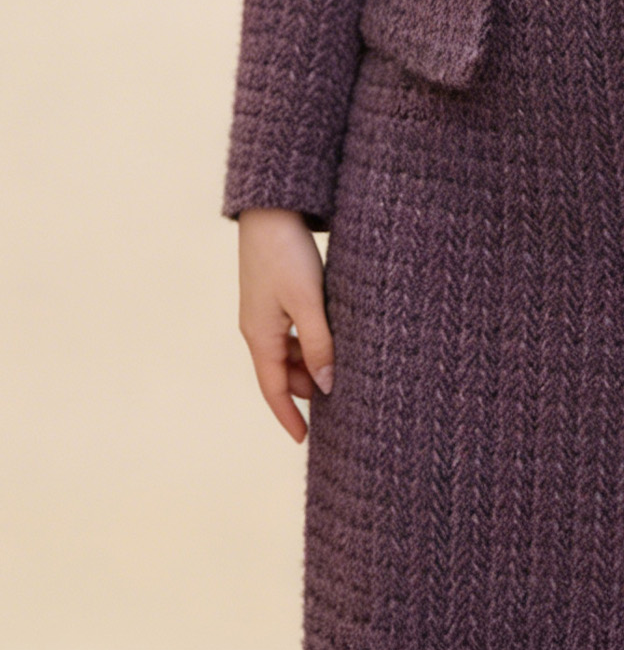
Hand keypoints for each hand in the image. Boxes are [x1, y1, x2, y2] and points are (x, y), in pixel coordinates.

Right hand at [236, 208, 334, 442]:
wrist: (270, 210)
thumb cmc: (288, 255)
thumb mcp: (308, 302)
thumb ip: (319, 344)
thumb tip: (328, 386)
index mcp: (260, 336)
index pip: (273, 390)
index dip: (288, 416)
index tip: (304, 440)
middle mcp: (257, 328)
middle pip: (281, 372)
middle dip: (306, 389)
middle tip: (340, 399)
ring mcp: (263, 311)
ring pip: (287, 352)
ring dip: (309, 364)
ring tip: (341, 368)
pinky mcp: (273, 293)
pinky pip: (290, 331)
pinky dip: (307, 342)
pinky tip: (330, 336)